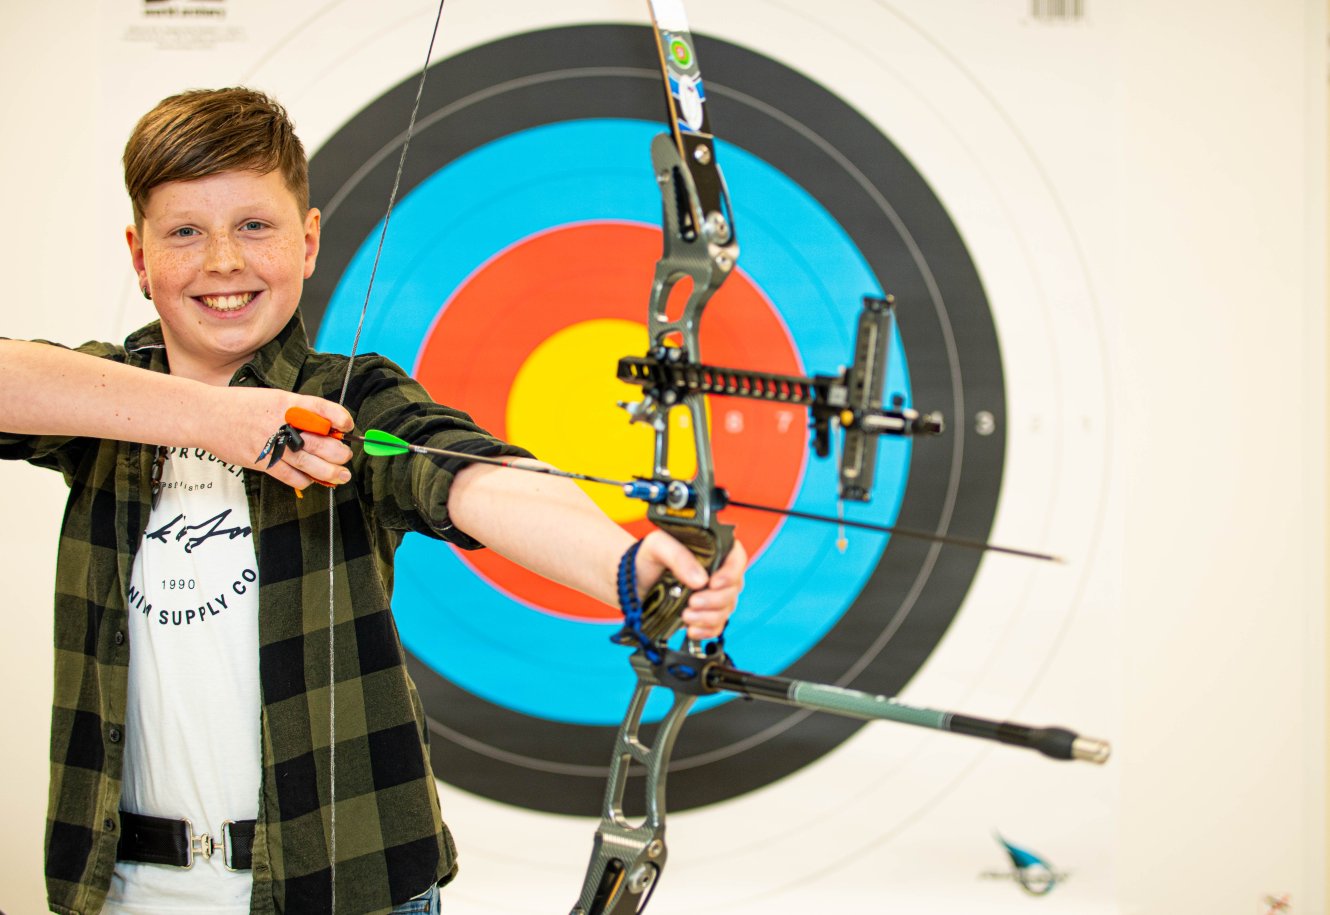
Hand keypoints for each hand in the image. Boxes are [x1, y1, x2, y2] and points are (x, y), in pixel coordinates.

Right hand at [203, 387, 353, 490]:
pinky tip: (312, 479)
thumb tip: (327, 428)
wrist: (207, 416)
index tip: (348, 426)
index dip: (340, 418)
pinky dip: (306, 480)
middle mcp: (282, 423)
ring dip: (331, 472)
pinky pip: (291, 476)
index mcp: (287, 403)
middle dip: (340, 453)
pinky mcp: (262, 462)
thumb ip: (299, 411)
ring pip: (310, 464)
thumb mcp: (274, 399)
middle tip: (346, 456)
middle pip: (322, 442)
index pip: (323, 409)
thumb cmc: (241, 406)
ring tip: (342, 475)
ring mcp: (272, 444)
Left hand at [634, 530, 747, 640]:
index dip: (731, 572)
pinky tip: (692, 629)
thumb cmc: (648, 558)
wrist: (634, 581)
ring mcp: (713, 594)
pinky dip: (706, 630)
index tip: (713, 583)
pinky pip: (717, 625)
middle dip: (714, 600)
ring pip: (726, 609)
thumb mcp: (658, 546)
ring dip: (708, 616)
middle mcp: (718, 572)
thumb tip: (700, 580)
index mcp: (712, 549)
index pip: (736, 558)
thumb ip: (678, 556)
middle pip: (733, 588)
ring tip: (686, 615)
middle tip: (692, 602)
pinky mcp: (705, 613)